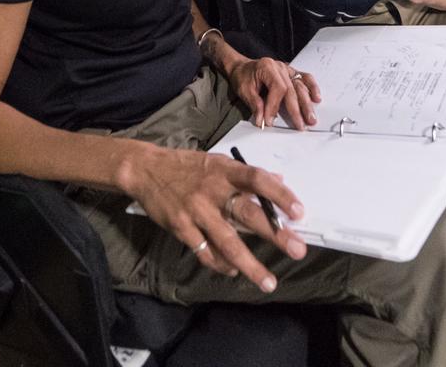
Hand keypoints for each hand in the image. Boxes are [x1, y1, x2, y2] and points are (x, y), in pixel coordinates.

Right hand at [126, 144, 307, 291]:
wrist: (146, 170)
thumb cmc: (188, 166)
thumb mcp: (218, 163)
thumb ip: (247, 175)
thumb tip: (279, 179)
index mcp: (225, 171)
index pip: (258, 179)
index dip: (280, 194)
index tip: (299, 211)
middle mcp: (213, 191)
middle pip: (248, 214)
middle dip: (275, 234)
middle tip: (298, 250)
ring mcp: (196, 211)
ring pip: (227, 242)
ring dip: (250, 265)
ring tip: (269, 282)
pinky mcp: (181, 228)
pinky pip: (205, 252)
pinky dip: (221, 265)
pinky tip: (234, 272)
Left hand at [227, 58, 320, 129]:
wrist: (243, 67)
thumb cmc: (243, 76)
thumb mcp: (244, 90)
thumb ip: (255, 104)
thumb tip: (263, 120)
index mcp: (267, 67)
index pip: (277, 88)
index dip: (275, 106)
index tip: (270, 120)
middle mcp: (280, 67)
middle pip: (292, 89)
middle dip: (296, 109)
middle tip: (300, 125)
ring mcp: (287, 70)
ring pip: (301, 86)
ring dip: (307, 103)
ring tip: (311, 118)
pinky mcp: (292, 73)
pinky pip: (305, 78)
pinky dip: (312, 88)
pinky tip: (316, 98)